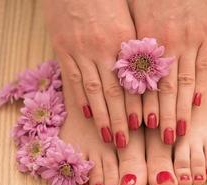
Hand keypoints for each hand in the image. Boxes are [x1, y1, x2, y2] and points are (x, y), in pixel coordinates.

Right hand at [43, 0, 140, 147]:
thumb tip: (144, 77)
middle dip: (120, 118)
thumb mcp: (127, 20)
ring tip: (107, 136)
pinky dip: (80, 98)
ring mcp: (81, 49)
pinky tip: (86, 114)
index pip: (133, 80)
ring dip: (101, 115)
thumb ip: (134, 49)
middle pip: (114, 91)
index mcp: (124, 40)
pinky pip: (72, 77)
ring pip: (94, 90)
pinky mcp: (63, 47)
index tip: (144, 125)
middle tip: (125, 141)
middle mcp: (103, 48)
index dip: (139, 105)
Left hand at [129, 0, 206, 142]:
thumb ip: (130, 48)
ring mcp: (188, 39)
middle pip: (162, 89)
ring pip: (183, 82)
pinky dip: (200, 86)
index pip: (140, 83)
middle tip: (162, 139)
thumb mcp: (132, 18)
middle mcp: (165, 44)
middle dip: (161, 116)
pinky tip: (196, 103)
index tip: (139, 127)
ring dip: (180, 109)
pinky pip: (204, 65)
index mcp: (142, 40)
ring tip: (178, 130)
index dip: (140, 107)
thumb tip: (126, 75)